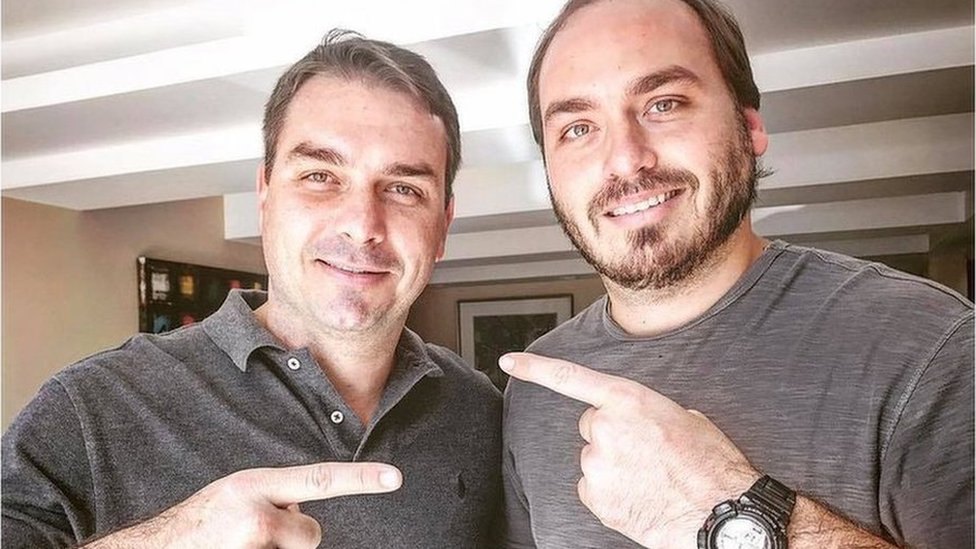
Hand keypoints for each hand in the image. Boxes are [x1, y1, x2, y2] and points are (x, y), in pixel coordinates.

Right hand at [83, 462, 401, 548]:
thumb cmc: (197, 526)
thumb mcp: (234, 496)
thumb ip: (272, 497)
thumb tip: (303, 508)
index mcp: (253, 485)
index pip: (318, 479)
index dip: (360, 479)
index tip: (395, 478)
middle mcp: (255, 511)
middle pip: (311, 533)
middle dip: (293, 540)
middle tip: (253, 538)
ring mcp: (250, 540)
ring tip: (237, 546)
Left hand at [500, 352, 757, 548]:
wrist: (718, 513)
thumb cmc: (710, 464)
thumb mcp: (684, 417)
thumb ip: (645, 410)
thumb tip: (636, 420)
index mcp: (628, 400)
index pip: (570, 378)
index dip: (535, 368)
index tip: (508, 361)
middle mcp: (605, 428)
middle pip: (591, 425)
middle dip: (611, 434)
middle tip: (644, 451)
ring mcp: (597, 464)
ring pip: (594, 459)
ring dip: (613, 465)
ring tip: (649, 477)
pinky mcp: (594, 497)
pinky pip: (593, 488)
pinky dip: (610, 492)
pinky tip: (639, 495)